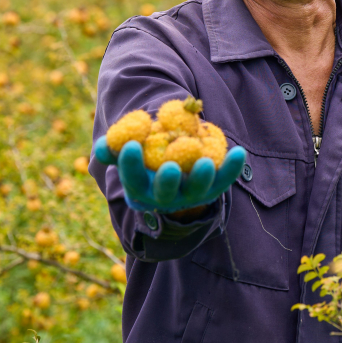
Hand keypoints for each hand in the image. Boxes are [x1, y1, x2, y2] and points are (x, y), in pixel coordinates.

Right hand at [93, 136, 245, 213]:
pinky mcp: (214, 187)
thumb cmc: (146, 156)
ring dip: (202, 178)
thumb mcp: (129, 151)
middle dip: (168, 182)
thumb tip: (102, 147)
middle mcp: (166, 197)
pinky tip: (239, 152)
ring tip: (206, 162)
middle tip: (170, 167)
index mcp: (142, 189)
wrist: (174, 168)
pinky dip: (232, 167)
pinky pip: (224, 178)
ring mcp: (192, 194)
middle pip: (166, 194)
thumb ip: (115, 148)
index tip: (130, 145)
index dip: (130, 165)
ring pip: (198, 191)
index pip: (133, 180)